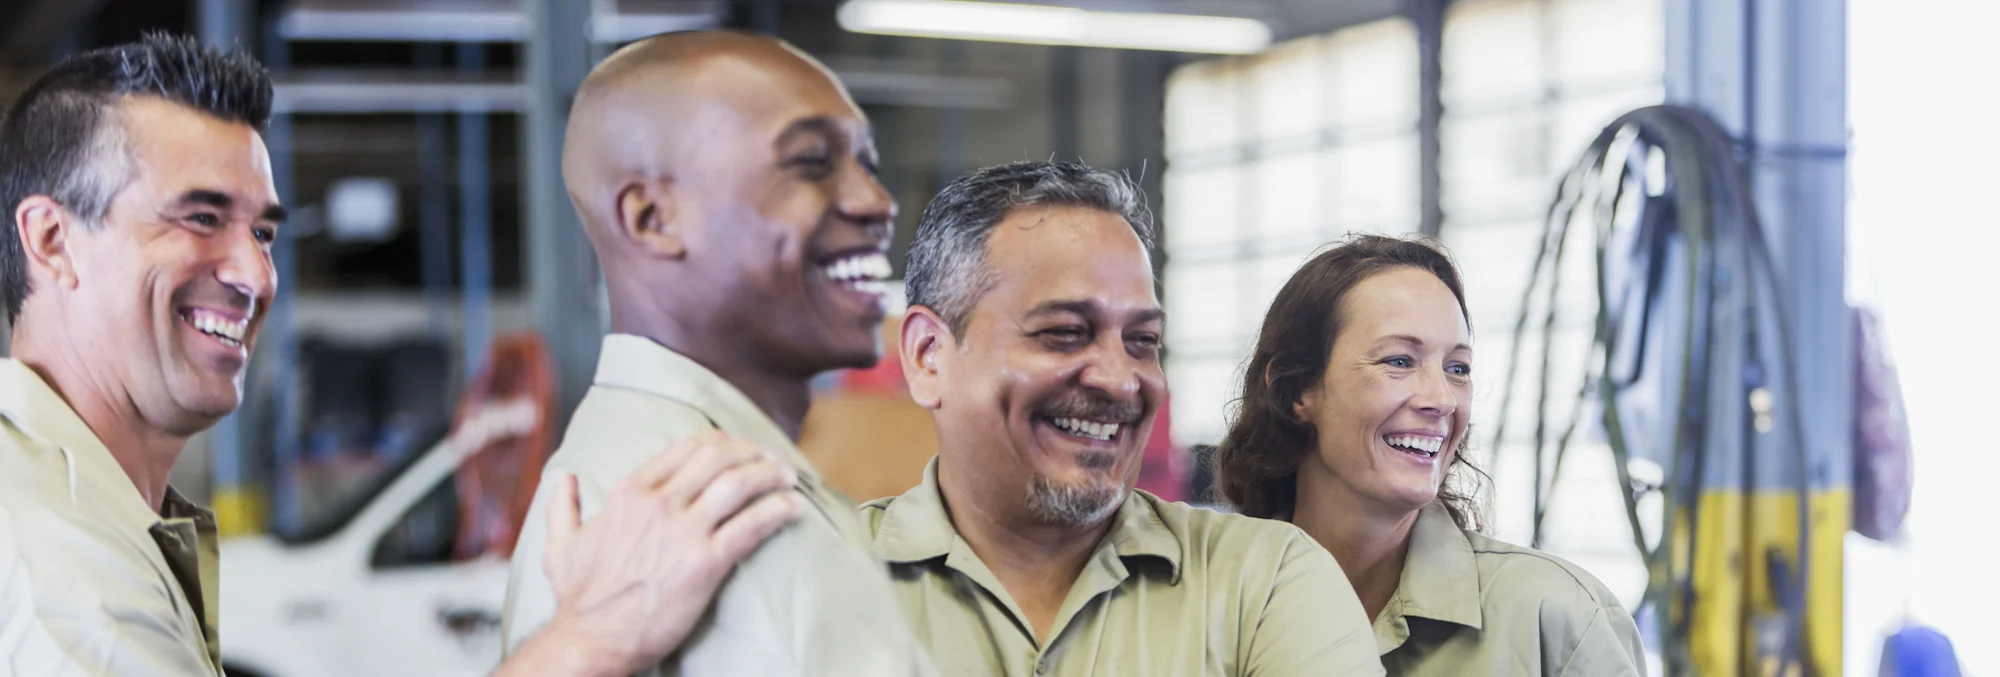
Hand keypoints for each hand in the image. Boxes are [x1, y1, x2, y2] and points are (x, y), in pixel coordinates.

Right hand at [503, 430, 801, 676]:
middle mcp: (659, 503)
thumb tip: (562, 478)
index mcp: (630, 492)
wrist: (590, 640)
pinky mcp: (705, 563)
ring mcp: (683, 532)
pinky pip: (752, 525)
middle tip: (771, 460)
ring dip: (771, 476)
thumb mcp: (560, 545)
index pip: (686, 447)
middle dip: (752, 453)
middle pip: (719, 458)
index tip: (737, 447)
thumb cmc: (578, 597)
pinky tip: (794, 509)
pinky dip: (779, 511)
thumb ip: (562, 507)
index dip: (720, 442)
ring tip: (789, 479)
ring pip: (739, 485)